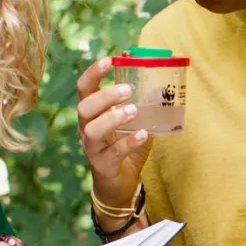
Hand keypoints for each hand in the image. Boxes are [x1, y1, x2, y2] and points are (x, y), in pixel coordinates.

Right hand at [76, 58, 152, 214]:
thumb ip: (144, 107)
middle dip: (104, 95)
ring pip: (92, 130)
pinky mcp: (103, 165)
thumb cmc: (124, 149)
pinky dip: (128, 142)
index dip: (93, 73)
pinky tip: (143, 134)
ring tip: (132, 110)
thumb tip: (161, 86)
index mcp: (92, 113)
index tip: (109, 60)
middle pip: (84, 107)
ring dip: (112, 118)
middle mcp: (86, 129)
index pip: (84, 88)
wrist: (119, 185)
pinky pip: (113, 153)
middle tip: (127, 90)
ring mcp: (92, 148)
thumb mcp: (134, 124)